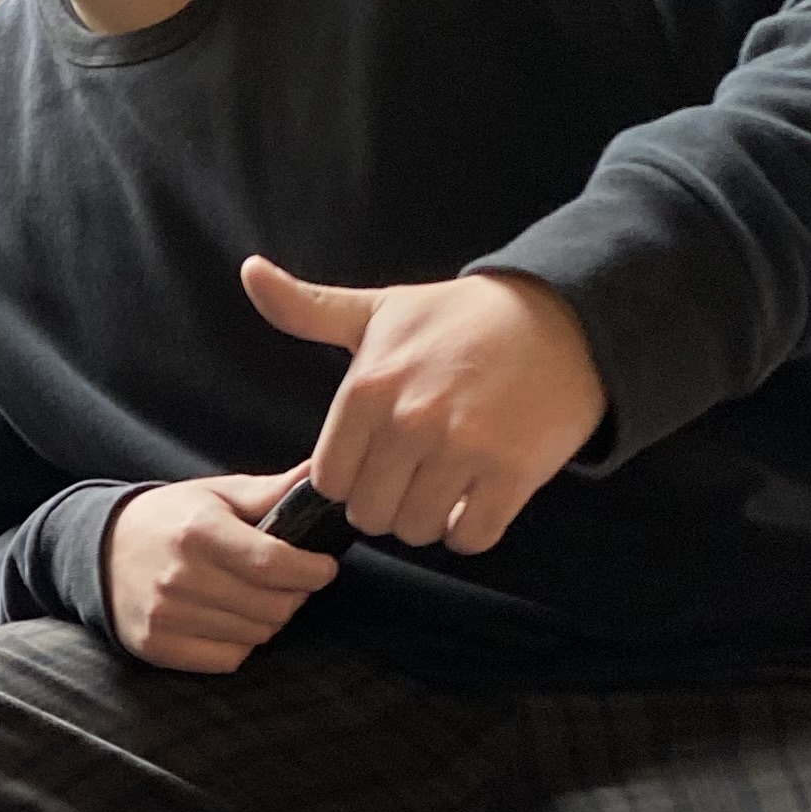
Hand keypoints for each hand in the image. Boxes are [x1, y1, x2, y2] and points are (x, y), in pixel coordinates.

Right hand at [104, 469, 341, 674]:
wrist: (100, 551)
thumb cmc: (170, 519)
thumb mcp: (216, 494)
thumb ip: (271, 491)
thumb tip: (322, 475)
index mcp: (199, 531)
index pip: (274, 563)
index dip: (312, 570)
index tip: (324, 566)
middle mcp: (180, 576)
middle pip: (273, 606)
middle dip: (295, 594)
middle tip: (289, 581)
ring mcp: (166, 615)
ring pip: (257, 635)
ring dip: (269, 618)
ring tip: (256, 597)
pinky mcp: (158, 646)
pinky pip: (229, 658)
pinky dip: (241, 643)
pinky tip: (230, 619)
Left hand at [241, 257, 605, 555]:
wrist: (561, 318)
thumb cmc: (460, 318)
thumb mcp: (380, 309)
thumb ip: (308, 308)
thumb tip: (249, 273)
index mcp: (368, 389)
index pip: (329, 481)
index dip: (351, 481)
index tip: (377, 463)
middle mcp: (409, 423)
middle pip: (371, 515)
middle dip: (388, 505)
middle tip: (415, 478)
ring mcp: (462, 450)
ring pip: (417, 531)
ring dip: (429, 521)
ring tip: (446, 486)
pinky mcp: (511, 474)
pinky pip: (471, 538)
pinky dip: (471, 531)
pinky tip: (478, 499)